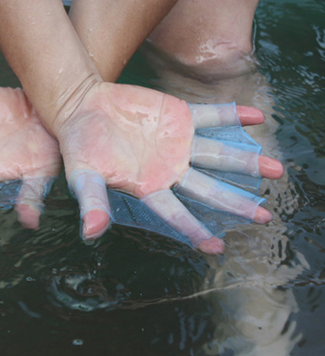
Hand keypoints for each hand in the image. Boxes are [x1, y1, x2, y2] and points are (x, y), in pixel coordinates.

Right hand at [57, 82, 282, 254]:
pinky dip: (231, 114)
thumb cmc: (80, 145)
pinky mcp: (179, 117)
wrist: (84, 107)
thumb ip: (92, 202)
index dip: (194, 230)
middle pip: (207, 189)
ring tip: (275, 170)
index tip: (216, 247)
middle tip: (264, 216)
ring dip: (245, 161)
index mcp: (148, 187)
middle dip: (235, 202)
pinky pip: (210, 116)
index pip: (175, 213)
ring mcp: (178, 143)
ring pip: (217, 154)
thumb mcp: (82, 175)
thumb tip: (92, 234)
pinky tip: (256, 115)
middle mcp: (169, 169)